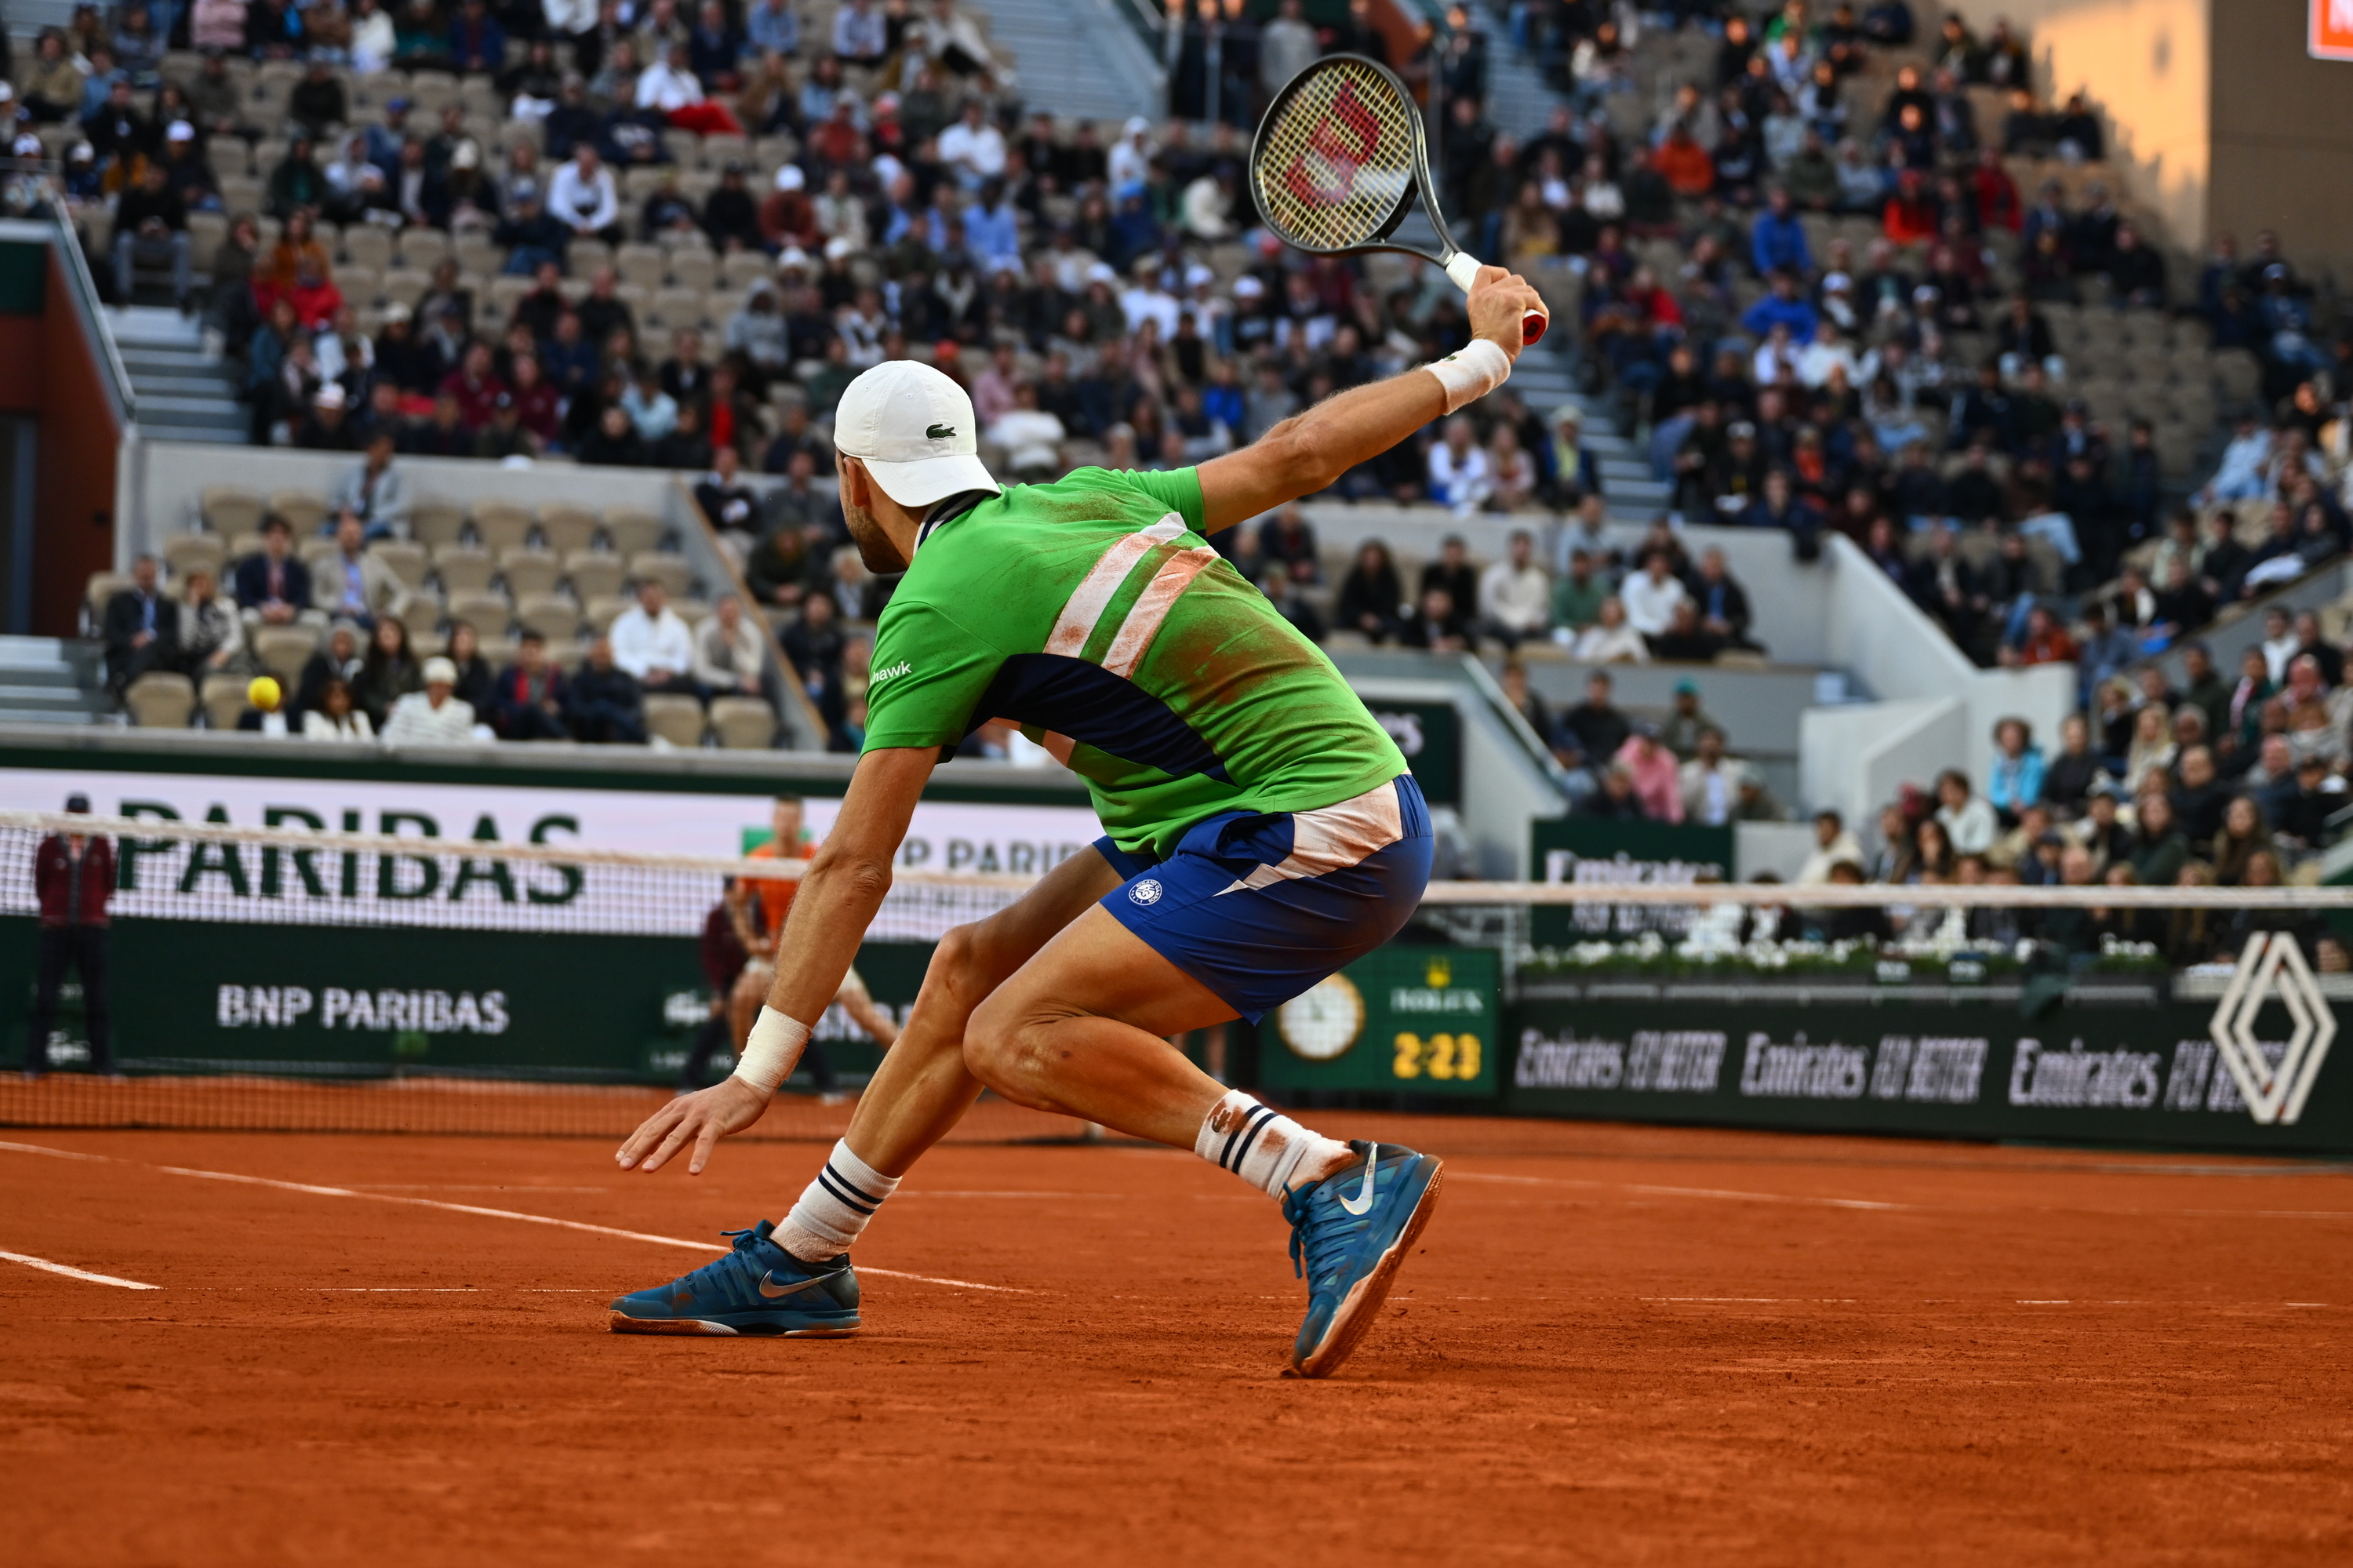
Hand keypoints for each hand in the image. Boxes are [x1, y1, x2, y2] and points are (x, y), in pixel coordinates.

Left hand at [616, 1076, 768, 1173]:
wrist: (747, 1088)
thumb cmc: (718, 1103)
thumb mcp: (693, 1112)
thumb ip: (677, 1126)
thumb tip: (658, 1145)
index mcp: (675, 1108)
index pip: (648, 1126)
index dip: (633, 1142)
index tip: (618, 1158)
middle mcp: (683, 1110)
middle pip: (655, 1131)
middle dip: (637, 1149)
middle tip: (622, 1166)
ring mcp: (699, 1115)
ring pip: (676, 1137)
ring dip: (660, 1154)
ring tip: (647, 1170)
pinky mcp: (717, 1122)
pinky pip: (706, 1141)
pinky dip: (699, 1157)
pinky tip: (693, 1172)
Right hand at [1466, 265, 1546, 361]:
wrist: (1490, 354)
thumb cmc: (1489, 345)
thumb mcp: (1481, 320)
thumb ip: (1488, 309)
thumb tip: (1505, 306)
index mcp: (1475, 296)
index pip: (1485, 271)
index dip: (1500, 274)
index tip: (1508, 289)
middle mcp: (1486, 292)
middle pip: (1513, 279)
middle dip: (1523, 292)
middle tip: (1525, 309)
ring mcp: (1500, 295)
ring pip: (1527, 288)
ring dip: (1534, 302)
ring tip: (1534, 317)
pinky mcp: (1514, 301)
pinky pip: (1535, 299)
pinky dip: (1541, 310)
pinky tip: (1541, 320)